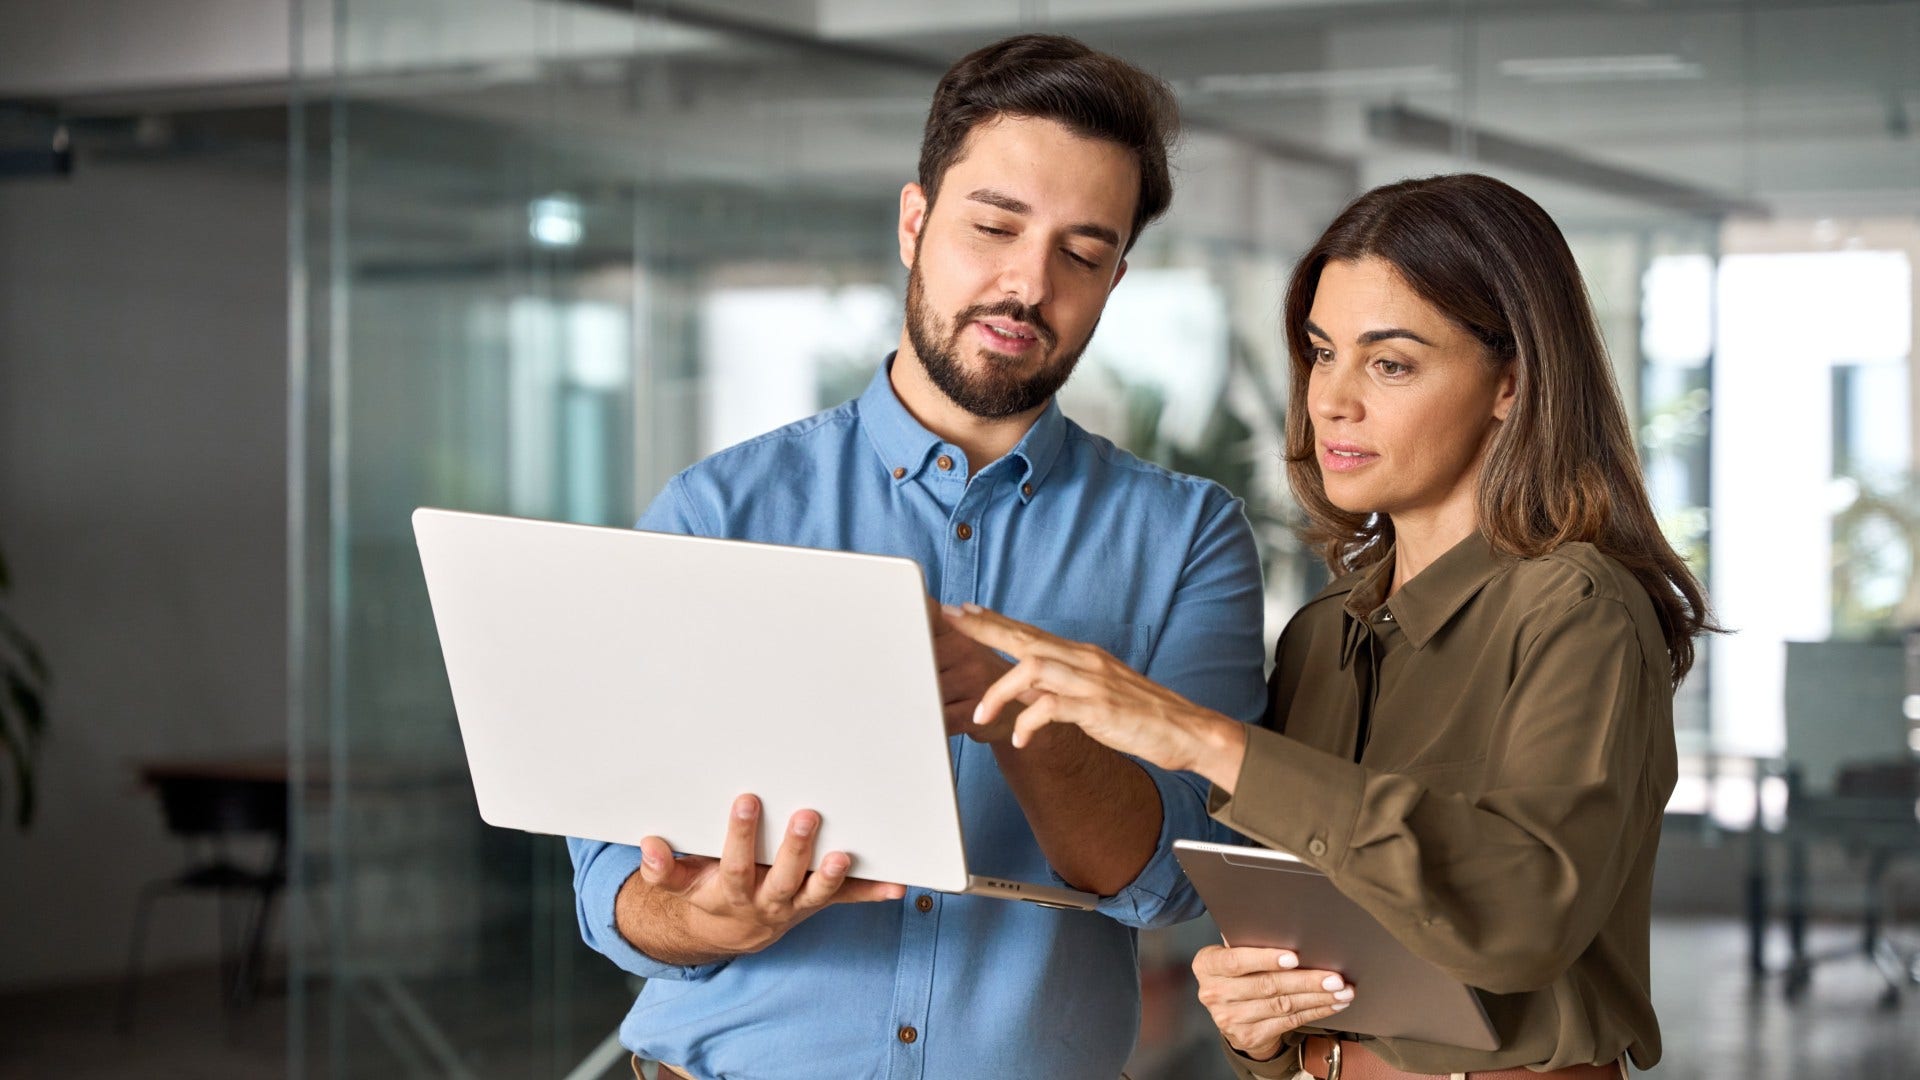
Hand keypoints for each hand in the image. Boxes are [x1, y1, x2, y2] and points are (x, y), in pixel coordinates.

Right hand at [636, 794, 906, 955]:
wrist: (731, 930)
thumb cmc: (707, 891)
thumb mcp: (680, 884)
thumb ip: (664, 868)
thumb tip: (649, 846)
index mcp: (731, 892)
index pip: (735, 864)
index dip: (739, 836)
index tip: (746, 800)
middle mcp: (767, 901)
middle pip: (782, 877)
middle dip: (794, 849)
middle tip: (807, 815)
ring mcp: (797, 904)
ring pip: (817, 893)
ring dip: (833, 876)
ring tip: (845, 855)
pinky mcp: (819, 902)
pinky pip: (848, 899)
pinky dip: (873, 892)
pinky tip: (899, 884)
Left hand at [941, 603, 1245, 783]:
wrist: (1188, 731)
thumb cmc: (1141, 716)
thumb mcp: (1094, 694)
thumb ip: (1060, 687)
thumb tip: (1025, 689)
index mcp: (1082, 656)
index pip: (1030, 631)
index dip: (995, 620)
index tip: (963, 611)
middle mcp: (1084, 661)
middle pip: (1025, 637)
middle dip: (984, 629)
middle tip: (950, 621)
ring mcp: (1092, 682)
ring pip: (1034, 667)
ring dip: (1000, 689)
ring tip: (980, 714)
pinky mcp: (1100, 708)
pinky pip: (1054, 707)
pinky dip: (1030, 722)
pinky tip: (1021, 739)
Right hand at [1193, 945, 1354, 1062]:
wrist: (1230, 1012)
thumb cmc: (1238, 971)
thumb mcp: (1233, 953)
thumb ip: (1248, 942)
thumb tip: (1284, 928)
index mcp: (1207, 965)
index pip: (1236, 961)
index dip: (1265, 959)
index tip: (1294, 957)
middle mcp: (1214, 993)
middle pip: (1266, 986)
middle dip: (1305, 980)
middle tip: (1334, 977)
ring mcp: (1230, 1018)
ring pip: (1281, 1005)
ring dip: (1316, 998)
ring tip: (1341, 990)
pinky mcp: (1248, 1036)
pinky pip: (1288, 1022)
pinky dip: (1314, 1012)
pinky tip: (1331, 1004)